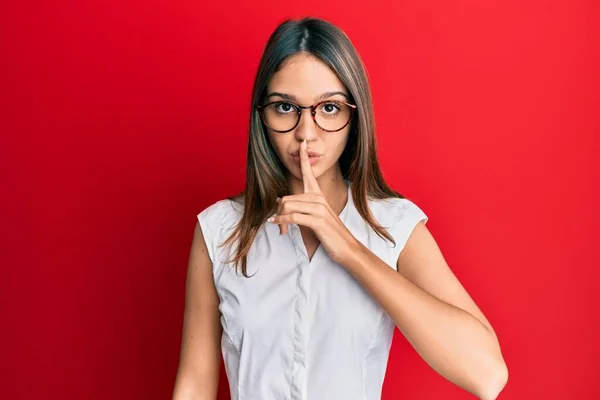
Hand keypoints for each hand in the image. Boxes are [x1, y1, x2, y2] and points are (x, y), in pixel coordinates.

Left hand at [267, 138, 358, 264]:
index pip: (309, 171)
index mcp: (318, 195)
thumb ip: (300, 207)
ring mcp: (319, 209)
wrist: (347, 248)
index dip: (304, 156)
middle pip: (286, 198)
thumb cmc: (329, 233)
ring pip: (287, 207)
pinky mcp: (318, 220)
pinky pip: (293, 217)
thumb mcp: (314, 218)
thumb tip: (280, 201)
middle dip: (277, 212)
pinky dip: (282, 222)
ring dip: (279, 220)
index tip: (302, 142)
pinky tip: (279, 227)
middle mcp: (319, 198)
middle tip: (276, 224)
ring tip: (280, 229)